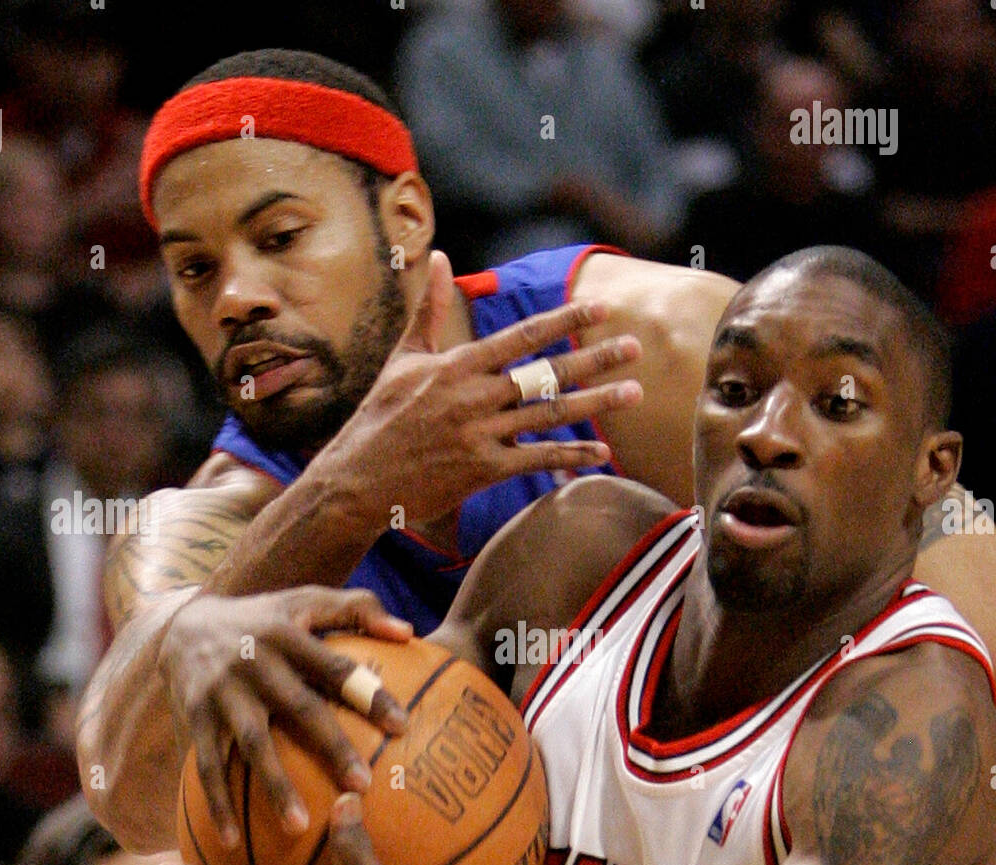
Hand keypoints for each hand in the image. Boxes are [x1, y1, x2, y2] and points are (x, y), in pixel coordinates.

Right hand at [159, 586, 411, 846]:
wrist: (183, 624)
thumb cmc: (266, 618)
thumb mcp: (307, 600)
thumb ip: (359, 608)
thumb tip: (409, 634)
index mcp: (288, 634)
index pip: (336, 667)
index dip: (369, 695)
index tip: (402, 727)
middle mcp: (255, 662)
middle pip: (299, 708)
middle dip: (331, 747)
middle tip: (362, 785)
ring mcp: (223, 692)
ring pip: (252, 743)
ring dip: (274, 785)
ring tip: (299, 826)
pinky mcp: (196, 718)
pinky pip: (207, 765)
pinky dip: (216, 803)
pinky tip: (231, 840)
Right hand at [312, 250, 642, 525]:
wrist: (359, 478)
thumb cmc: (381, 416)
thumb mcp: (403, 358)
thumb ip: (427, 308)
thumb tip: (435, 255)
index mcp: (458, 364)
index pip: (523, 334)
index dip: (565, 319)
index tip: (600, 306)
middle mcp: (475, 396)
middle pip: (548, 372)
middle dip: (596, 358)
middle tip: (636, 346)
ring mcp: (481, 434)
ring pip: (551, 414)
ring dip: (597, 403)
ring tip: (634, 392)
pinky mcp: (484, 470)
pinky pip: (538, 460)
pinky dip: (572, 456)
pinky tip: (603, 453)